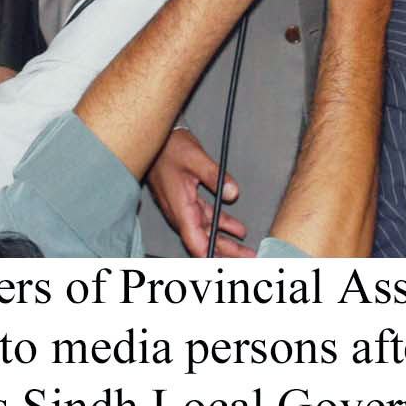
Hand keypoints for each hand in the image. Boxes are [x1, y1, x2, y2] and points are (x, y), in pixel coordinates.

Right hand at [147, 127, 253, 257]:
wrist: (157, 138)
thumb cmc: (170, 148)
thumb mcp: (195, 158)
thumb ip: (215, 176)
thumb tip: (233, 192)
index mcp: (181, 208)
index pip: (195, 242)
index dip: (210, 256)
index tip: (226, 267)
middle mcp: (181, 213)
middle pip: (205, 241)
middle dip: (227, 253)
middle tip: (248, 258)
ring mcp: (184, 208)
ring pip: (207, 232)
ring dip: (226, 242)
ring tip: (246, 250)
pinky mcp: (187, 202)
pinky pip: (206, 219)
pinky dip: (222, 226)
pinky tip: (237, 230)